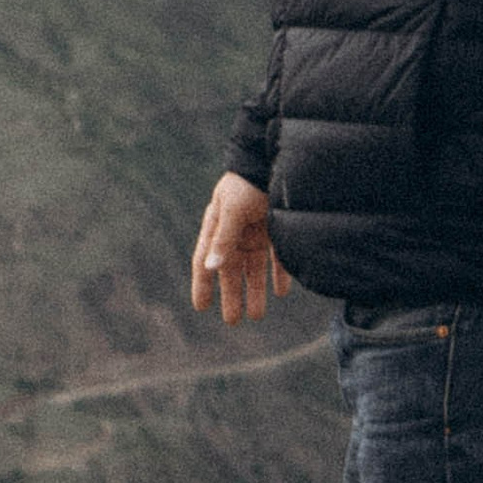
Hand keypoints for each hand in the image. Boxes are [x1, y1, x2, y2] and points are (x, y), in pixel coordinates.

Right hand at [190, 174, 291, 328]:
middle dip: (232, 296)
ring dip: (256, 291)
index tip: (201, 307)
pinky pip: (277, 257)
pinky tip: (281, 291)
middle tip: (232, 322)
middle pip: (231, 271)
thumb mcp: (232, 210)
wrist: (273, 160)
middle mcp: (235, 233)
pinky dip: (279, 274)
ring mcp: (256, 232)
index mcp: (217, 227)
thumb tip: (211, 268)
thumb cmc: (246, 183)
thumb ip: (223, 238)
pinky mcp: (277, 229)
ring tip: (257, 315)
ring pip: (255, 268)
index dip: (202, 284)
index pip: (204, 261)